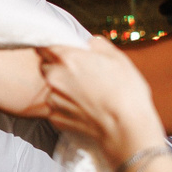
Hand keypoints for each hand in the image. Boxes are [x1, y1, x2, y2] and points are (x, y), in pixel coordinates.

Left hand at [38, 39, 167, 163]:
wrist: (125, 128)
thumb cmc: (126, 91)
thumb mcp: (118, 59)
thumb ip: (98, 45)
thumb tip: (89, 43)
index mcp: (67, 59)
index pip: (45, 47)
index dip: (52, 48)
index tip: (61, 52)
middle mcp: (54, 78)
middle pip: (45, 67)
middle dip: (57, 67)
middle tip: (78, 74)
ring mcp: (52, 99)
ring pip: (51, 89)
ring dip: (62, 88)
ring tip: (86, 94)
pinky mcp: (54, 117)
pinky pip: (55, 107)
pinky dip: (65, 106)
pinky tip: (84, 108)